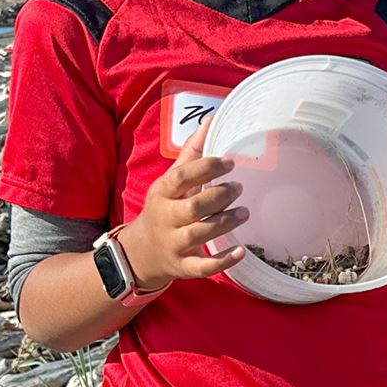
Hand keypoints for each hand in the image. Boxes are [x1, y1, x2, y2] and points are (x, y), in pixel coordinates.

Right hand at [118, 120, 244, 290]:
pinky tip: (241, 252)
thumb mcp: (170, 181)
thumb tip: (211, 119)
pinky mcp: (182, 266)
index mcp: (162, 193)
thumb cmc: (164, 208)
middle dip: (218, 197)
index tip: (229, 163)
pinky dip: (222, 262)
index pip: (181, 177)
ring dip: (224, 222)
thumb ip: (192, 153)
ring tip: (244, 212)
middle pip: (192, 207)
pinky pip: (202, 267)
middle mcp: (165, 218)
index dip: (206, 168)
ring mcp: (173, 244)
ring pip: (199, 234)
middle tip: (239, 188)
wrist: (142, 252)